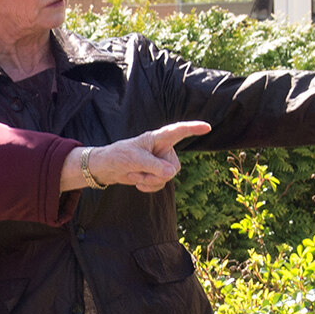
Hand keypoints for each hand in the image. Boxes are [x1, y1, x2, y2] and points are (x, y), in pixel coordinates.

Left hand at [70, 121, 211, 193]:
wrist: (107, 168)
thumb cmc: (118, 156)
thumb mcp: (135, 160)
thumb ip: (154, 166)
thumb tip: (173, 174)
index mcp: (157, 138)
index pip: (178, 131)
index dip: (193, 128)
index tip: (207, 127)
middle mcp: (163, 149)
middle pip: (174, 166)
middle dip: (156, 174)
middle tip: (136, 170)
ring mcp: (161, 162)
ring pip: (168, 177)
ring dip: (149, 180)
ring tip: (134, 173)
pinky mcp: (157, 173)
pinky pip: (162, 184)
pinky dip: (149, 186)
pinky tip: (138, 182)